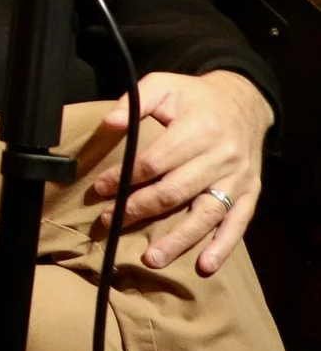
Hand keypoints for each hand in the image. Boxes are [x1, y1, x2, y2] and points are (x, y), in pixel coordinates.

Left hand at [87, 70, 271, 273]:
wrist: (244, 102)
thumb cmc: (194, 97)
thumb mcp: (163, 85)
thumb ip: (134, 101)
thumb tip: (108, 124)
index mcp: (200, 129)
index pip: (155, 161)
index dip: (125, 178)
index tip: (100, 189)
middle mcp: (222, 156)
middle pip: (176, 191)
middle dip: (139, 209)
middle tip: (110, 222)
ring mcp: (238, 178)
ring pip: (206, 213)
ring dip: (178, 239)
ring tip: (152, 259)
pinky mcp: (251, 192)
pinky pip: (238, 223)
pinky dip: (223, 246)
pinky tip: (205, 265)